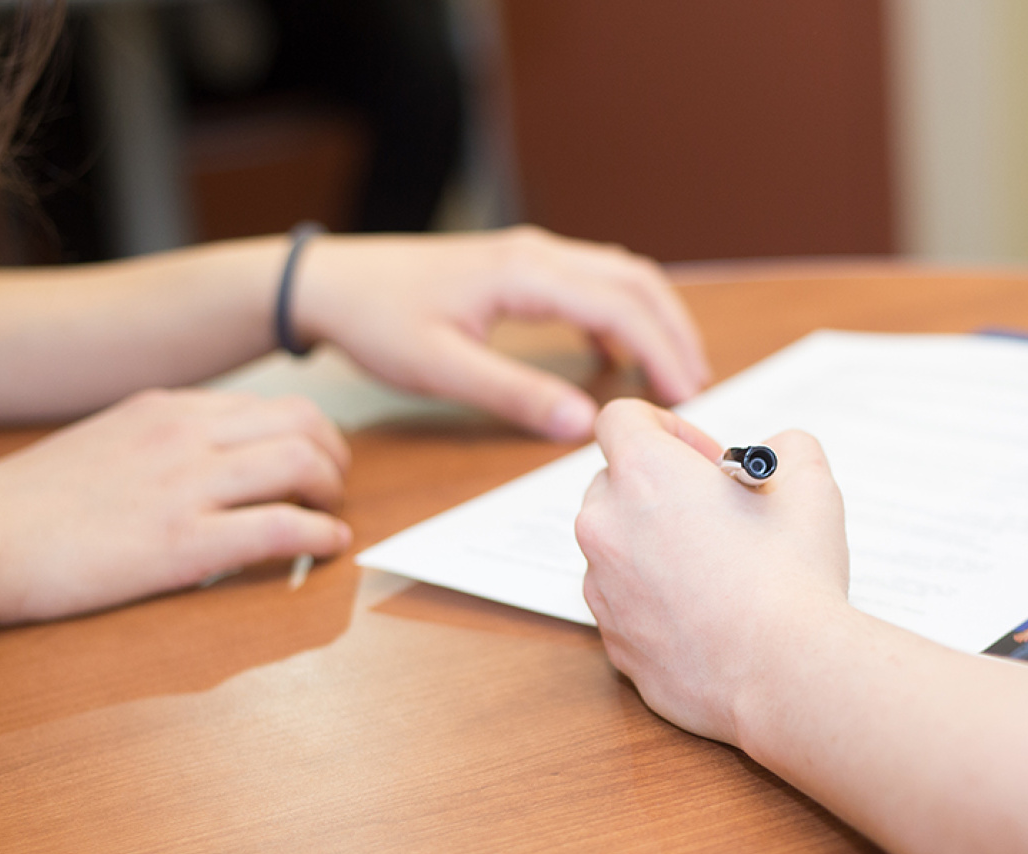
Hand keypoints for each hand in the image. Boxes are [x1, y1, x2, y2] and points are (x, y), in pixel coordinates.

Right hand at [0, 388, 353, 622]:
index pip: (270, 404)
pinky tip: (327, 547)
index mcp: (165, 409)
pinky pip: (280, 527)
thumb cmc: (25, 505)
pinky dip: (320, 534)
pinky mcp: (182, 542)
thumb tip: (204, 457)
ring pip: (302, 464)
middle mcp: (184, 435)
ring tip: (331, 517)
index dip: (310, 435)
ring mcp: (185, 486)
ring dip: (332, 493)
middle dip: (334, 457)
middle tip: (334, 490)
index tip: (316, 462)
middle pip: (303, 423)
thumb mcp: (103, 442)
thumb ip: (158, 441)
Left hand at [293, 226, 710, 441]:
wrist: (330, 282)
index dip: (664, 353)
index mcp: (526, 273)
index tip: (688, 397)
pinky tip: (613, 361)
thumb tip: (583, 425)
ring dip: (653, 322)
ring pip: (620, 278)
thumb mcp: (442, 369)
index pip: (623, 307)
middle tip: (696, 390)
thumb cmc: (377, 320)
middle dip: (675, 335)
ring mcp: (531, 255)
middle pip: (637, 283)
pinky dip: (620, 317)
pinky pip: (592, 283)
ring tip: (672, 376)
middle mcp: (538, 253)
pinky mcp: (520, 267)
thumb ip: (516, 395)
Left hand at [575, 399, 850, 743]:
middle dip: (659, 491)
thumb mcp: (809, 484)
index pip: (621, 419)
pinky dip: (656, 603)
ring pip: (617, 549)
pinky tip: (709, 617)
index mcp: (644, 474)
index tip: (708, 462)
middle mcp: (606, 526)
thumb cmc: (794, 577)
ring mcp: (602, 590)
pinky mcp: (614, 644)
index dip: (669, 430)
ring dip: (655, 548)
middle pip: (613, 484)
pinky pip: (626, 607)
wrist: (785, 674)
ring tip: (718, 571)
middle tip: (716, 515)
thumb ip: (786, 448)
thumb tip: (775, 455)